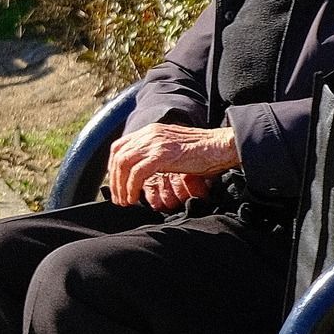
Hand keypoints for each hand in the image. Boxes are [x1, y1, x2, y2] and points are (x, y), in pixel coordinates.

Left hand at [106, 123, 239, 209]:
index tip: (116, 183)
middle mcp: (149, 134)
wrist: (221, 146)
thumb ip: (157, 154)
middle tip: (119, 198)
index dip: (113, 166)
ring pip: (124, 164)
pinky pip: (137, 173)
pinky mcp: (162, 155)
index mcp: (150, 131)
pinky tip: (134, 198)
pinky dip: (132, 187)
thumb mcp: (173, 148)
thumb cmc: (203, 152)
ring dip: (121, 186)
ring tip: (125, 201)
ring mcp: (155, 143)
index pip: (120, 146)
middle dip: (114, 180)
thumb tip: (143, 173)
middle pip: (118, 156)